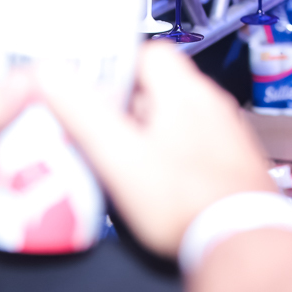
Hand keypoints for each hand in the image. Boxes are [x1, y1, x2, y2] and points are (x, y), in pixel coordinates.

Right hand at [39, 43, 275, 257]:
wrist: (242, 238)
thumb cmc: (182, 198)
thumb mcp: (119, 155)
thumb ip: (82, 113)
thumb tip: (49, 73)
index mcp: (186, 91)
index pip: (150, 53)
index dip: (116, 67)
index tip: (89, 90)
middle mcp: (212, 104)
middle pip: (160, 88)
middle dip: (124, 106)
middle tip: (93, 129)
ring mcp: (226, 132)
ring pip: (175, 118)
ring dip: (145, 132)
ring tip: (116, 157)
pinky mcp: (232, 161)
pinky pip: (193, 144)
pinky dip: (169, 153)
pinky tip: (151, 180)